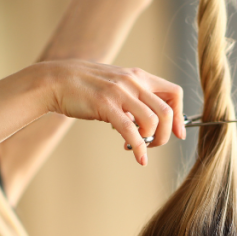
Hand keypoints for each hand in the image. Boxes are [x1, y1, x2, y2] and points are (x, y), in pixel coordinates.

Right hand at [36, 59, 184, 164]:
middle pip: (167, 112)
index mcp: (139, 77)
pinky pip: (130, 130)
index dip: (180, 116)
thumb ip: (134, 98)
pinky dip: (139, 148)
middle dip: (165, 134)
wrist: (57, 80)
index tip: (177, 133)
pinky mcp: (106, 105)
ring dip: (151, 141)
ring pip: (153, 121)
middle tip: (153, 144)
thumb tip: (148, 121)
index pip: (174, 93)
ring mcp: (120, 93)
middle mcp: (134, 82)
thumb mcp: (116, 85)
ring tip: (139, 148)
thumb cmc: (86, 87)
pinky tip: (139, 158)